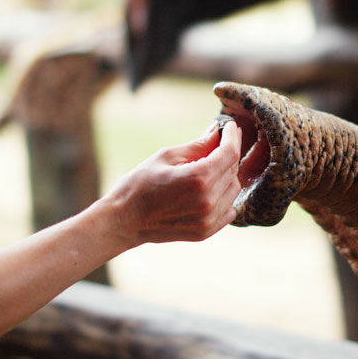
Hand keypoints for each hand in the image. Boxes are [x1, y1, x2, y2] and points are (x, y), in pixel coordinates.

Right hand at [101, 119, 242, 244]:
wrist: (124, 221)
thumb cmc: (139, 184)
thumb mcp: (167, 156)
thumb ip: (198, 145)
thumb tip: (218, 131)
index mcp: (198, 178)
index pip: (230, 153)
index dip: (233, 137)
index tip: (231, 127)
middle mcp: (209, 201)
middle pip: (233, 170)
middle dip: (228, 153)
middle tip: (219, 142)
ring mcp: (209, 219)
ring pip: (234, 190)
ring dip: (226, 175)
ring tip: (208, 167)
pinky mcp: (206, 231)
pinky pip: (229, 210)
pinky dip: (223, 197)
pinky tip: (208, 190)